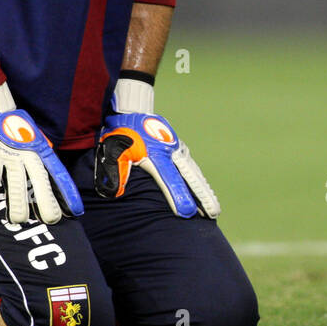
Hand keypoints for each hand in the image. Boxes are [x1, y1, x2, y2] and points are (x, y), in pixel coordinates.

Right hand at [0, 85, 82, 223]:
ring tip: (18, 219)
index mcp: (39, 151)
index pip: (57, 173)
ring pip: (16, 188)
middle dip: (46, 204)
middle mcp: (26, 155)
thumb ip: (39, 162)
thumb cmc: (12, 133)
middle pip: (39, 182)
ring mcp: (7, 158)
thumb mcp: (32, 143)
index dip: (67, 192)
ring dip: (18, 208)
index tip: (76, 210)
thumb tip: (50, 186)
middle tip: (51, 219)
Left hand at [94, 112, 219, 218]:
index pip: (170, 179)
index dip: (178, 196)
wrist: (132, 112)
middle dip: (203, 197)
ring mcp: (179, 150)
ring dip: (204, 190)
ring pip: (194, 173)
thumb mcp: (113, 150)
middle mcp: (172, 152)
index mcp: (156, 154)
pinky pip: (192, 168)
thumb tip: (115, 193)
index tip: (187, 212)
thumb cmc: (121, 134)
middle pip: (191, 178)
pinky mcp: (180, 149)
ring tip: (213, 209)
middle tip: (213, 213)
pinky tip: (205, 193)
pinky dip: (199, 181)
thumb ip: (115, 170)